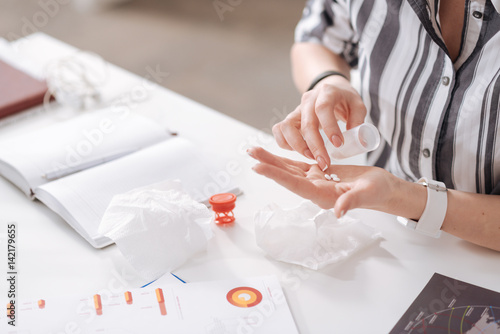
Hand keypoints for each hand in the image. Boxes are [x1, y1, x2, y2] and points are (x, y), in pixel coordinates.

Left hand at [248, 147, 399, 216]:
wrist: (382, 189)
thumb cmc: (377, 192)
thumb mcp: (367, 194)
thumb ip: (351, 201)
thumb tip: (338, 212)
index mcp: (323, 196)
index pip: (295, 185)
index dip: (276, 175)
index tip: (258, 167)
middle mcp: (314, 189)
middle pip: (286, 176)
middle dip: (267, 164)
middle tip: (249, 153)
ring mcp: (315, 181)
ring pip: (289, 169)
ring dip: (272, 160)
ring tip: (254, 150)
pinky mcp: (319, 173)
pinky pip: (298, 165)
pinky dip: (285, 159)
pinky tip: (272, 154)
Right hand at [272, 75, 366, 169]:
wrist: (330, 89)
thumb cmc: (344, 100)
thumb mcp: (357, 105)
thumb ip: (358, 120)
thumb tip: (359, 141)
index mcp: (327, 92)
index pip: (323, 108)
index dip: (329, 127)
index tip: (338, 144)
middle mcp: (308, 99)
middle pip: (306, 123)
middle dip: (315, 146)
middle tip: (325, 162)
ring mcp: (297, 109)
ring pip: (286, 127)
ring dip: (297, 146)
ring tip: (311, 157)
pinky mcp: (290, 119)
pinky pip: (279, 130)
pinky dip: (285, 143)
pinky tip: (300, 151)